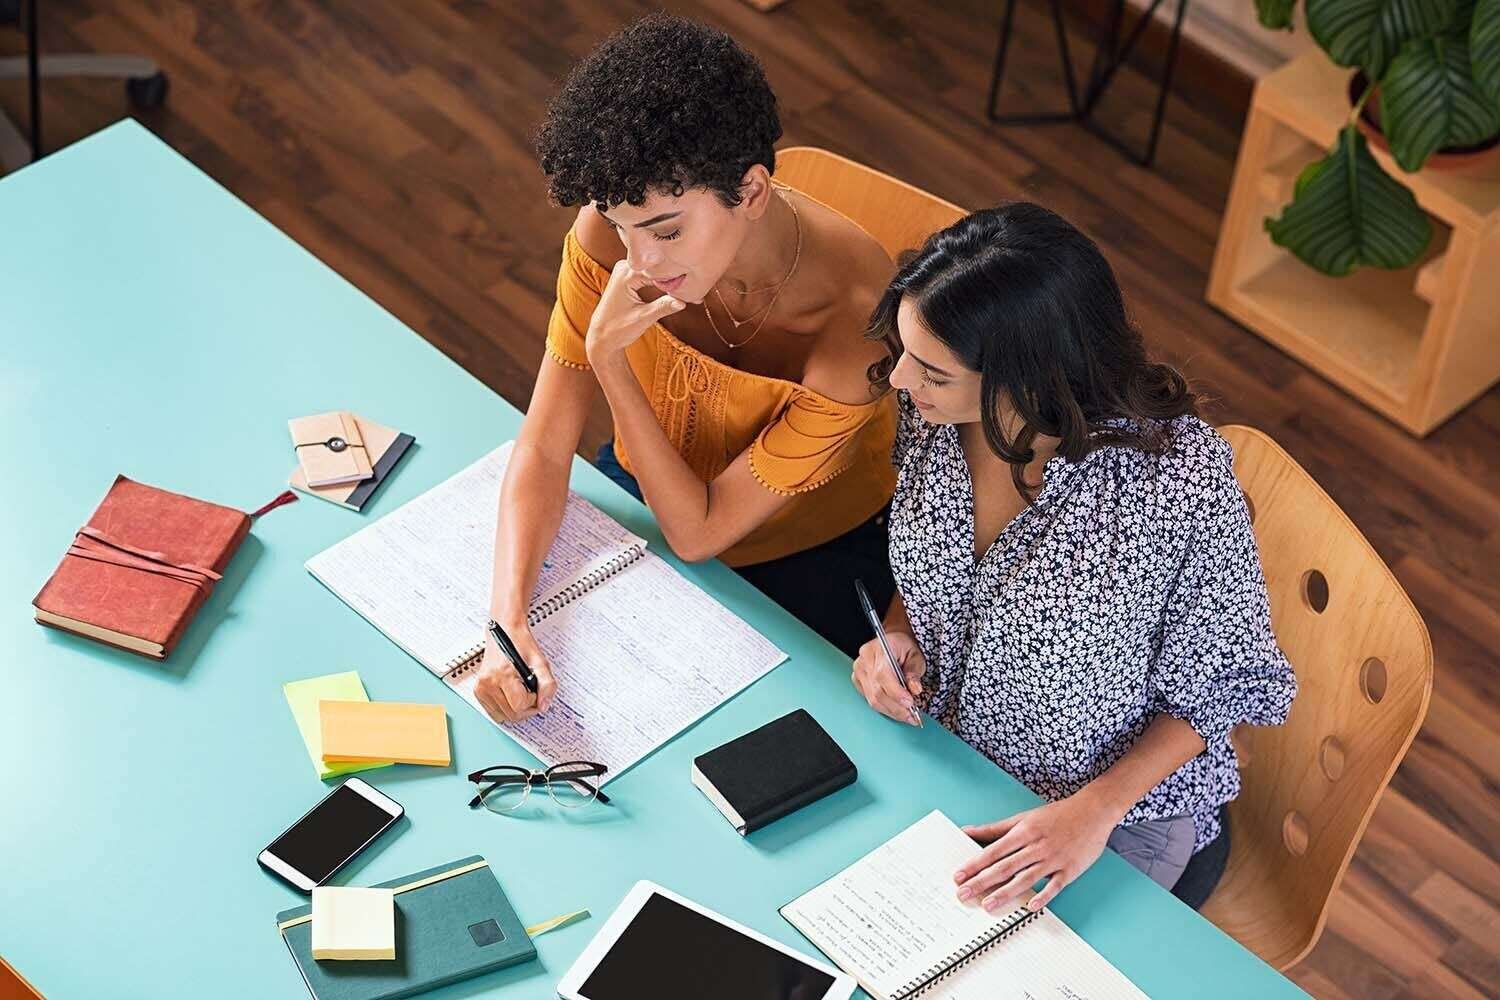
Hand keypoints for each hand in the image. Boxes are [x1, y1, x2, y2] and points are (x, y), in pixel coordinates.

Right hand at [472, 622, 556, 723]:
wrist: (505, 631)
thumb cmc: (521, 644)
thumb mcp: (541, 662)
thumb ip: (547, 685)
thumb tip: (544, 706)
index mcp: (503, 674)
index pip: (520, 706)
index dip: (532, 701)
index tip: (535, 690)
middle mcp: (488, 682)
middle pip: (511, 715)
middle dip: (526, 708)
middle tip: (531, 693)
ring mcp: (481, 688)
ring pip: (503, 717)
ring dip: (515, 710)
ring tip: (520, 693)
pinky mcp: (478, 691)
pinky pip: (494, 712)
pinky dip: (505, 708)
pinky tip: (511, 694)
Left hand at [585, 261, 685, 361]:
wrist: (601, 336)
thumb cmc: (617, 329)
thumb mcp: (642, 319)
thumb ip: (662, 307)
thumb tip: (683, 301)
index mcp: (625, 275)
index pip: (658, 270)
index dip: (677, 280)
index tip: (694, 292)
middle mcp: (624, 267)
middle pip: (657, 267)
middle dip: (675, 278)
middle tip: (695, 290)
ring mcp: (624, 269)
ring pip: (654, 269)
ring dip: (669, 279)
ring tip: (688, 288)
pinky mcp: (627, 274)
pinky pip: (648, 273)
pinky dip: (661, 281)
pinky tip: (675, 288)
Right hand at [851, 630, 925, 724]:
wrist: (892, 642)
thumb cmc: (903, 647)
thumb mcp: (915, 656)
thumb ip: (914, 672)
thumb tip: (915, 689)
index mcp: (878, 649)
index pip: (882, 675)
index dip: (896, 693)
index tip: (910, 703)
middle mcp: (864, 660)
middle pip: (877, 691)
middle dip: (896, 707)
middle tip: (912, 715)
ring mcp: (859, 671)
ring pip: (872, 699)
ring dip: (891, 711)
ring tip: (907, 716)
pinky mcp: (858, 681)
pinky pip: (870, 700)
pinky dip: (885, 708)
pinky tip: (896, 710)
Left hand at [954, 791, 1121, 913]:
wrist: (1092, 811)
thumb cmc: (1056, 815)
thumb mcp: (1023, 817)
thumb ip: (995, 828)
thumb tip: (967, 831)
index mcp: (1023, 832)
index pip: (993, 851)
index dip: (975, 864)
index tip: (958, 876)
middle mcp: (1036, 846)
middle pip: (1005, 867)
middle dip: (982, 882)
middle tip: (964, 894)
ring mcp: (1053, 859)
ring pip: (1026, 878)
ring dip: (1006, 893)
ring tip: (988, 905)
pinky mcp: (1070, 870)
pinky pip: (1054, 886)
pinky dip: (1043, 896)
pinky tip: (1029, 906)